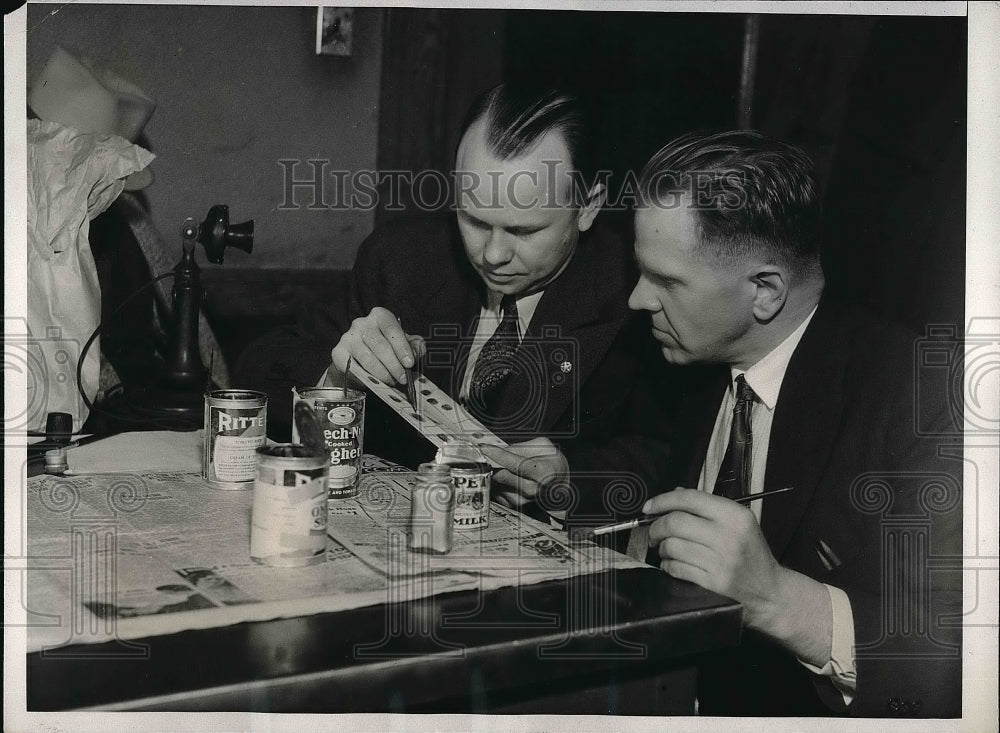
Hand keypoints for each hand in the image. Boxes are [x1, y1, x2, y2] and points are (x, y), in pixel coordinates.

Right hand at [329, 307, 425, 385]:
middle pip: (380, 345)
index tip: (409, 363)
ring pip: (367, 358)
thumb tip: (416, 352)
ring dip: (382, 373)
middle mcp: (362, 323)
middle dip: (394, 365)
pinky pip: (353, 367)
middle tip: (402, 378)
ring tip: (391, 382)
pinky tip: (375, 382)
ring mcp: (348, 337)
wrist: (362, 362)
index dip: (402, 346)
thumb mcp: (406, 346)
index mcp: (380, 316)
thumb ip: (415, 347)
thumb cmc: (388, 351)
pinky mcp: (338, 352)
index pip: (391, 327)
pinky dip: (366, 377)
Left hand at [479, 438, 567, 508]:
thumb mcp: (543, 446)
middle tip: (484, 454)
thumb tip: (498, 451)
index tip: (483, 447)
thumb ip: (520, 448)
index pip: (514, 464)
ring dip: (493, 473)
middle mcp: (533, 489)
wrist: (560, 484)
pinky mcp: (515, 506)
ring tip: (498, 464)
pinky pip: (497, 491)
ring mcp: (524, 500)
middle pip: (501, 476)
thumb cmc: (552, 463)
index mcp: (543, 472)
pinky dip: (496, 482)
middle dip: (490, 464)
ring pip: (496, 483)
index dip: (497, 454)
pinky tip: (503, 475)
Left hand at [645, 488, 787, 632]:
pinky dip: (668, 565)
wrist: (769, 591)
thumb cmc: (750, 553)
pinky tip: (672, 564)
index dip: (663, 500)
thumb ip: (707, 506)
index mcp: (735, 515)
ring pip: (672, 546)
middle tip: (654, 532)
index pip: (690, 499)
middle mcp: (728, 536)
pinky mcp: (712, 582)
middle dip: (656, 527)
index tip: (648, 507)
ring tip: (666, 549)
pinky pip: (676, 568)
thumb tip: (676, 493)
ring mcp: (720, 561)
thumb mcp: (738, 523)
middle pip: (675, 522)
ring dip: (662, 548)